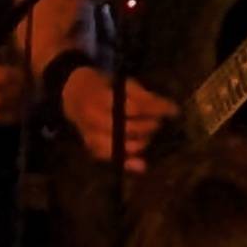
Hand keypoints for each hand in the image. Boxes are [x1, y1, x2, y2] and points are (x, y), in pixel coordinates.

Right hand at [60, 68, 178, 172]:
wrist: (72, 94)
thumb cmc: (102, 84)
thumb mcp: (122, 82)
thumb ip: (142, 95)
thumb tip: (169, 109)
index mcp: (101, 98)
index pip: (134, 108)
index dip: (156, 110)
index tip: (174, 110)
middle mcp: (93, 119)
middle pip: (129, 129)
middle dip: (149, 126)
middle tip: (160, 121)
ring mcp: (90, 135)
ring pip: (120, 146)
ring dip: (141, 142)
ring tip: (149, 134)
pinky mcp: (90, 147)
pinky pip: (110, 158)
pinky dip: (127, 162)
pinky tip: (141, 164)